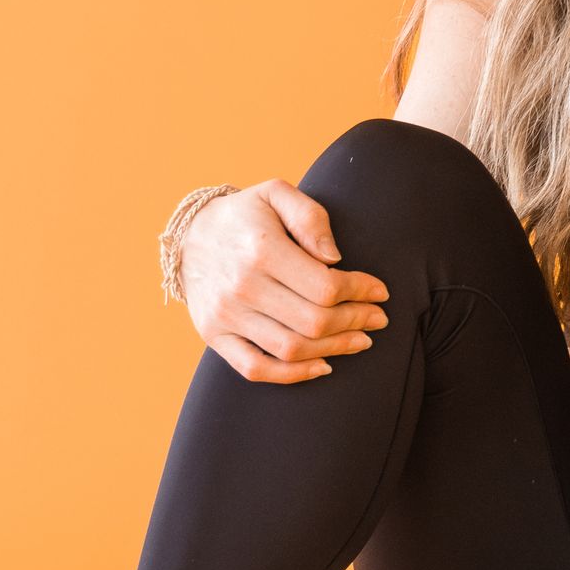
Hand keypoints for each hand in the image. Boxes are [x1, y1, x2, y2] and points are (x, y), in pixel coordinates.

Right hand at [176, 179, 390, 383]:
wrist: (189, 234)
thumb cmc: (245, 215)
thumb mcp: (276, 194)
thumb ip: (310, 218)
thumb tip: (334, 257)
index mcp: (261, 250)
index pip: (325, 286)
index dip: (360, 292)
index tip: (380, 292)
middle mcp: (241, 287)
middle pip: (314, 321)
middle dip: (356, 321)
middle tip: (377, 319)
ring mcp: (224, 316)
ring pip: (292, 349)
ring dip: (335, 349)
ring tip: (361, 340)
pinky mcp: (213, 335)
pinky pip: (256, 369)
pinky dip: (293, 375)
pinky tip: (323, 366)